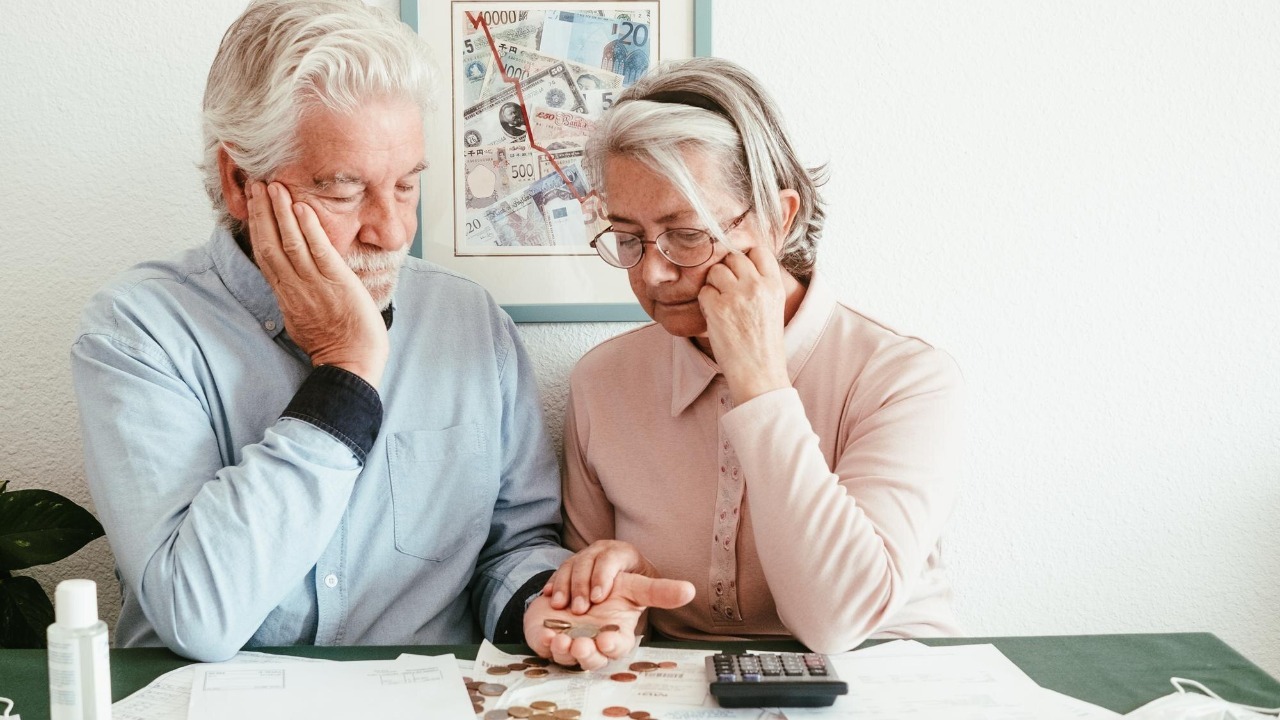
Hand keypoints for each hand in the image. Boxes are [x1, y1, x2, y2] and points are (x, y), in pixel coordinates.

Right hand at [247, 182, 388, 387]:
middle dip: (261, 212)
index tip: (253, 204)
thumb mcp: (303, 319)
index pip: (264, 254)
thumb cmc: (333, 345)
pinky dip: (308, 229)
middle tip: (256, 184)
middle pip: (269, 243)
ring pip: (289, 243)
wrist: (351, 364)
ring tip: (274, 186)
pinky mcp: (336, 283)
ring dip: (280, 212)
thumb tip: (292, 282)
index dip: (257, 227)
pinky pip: (318, 252)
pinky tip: (301, 209)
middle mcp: (293, 287)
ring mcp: (313, 284)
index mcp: (285, 295)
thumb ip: (296, 297)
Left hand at [524, 572, 694, 670]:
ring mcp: (571, 645)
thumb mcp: (634, 587)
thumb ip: (658, 592)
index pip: (616, 648)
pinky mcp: (550, 642)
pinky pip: (547, 649)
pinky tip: (547, 634)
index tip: (608, 639)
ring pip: (568, 657)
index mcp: (616, 637)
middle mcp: (594, 645)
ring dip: (566, 651)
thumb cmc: (610, 589)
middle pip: (592, 658)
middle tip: (582, 643)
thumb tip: (690, 589)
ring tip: (563, 639)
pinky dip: (547, 644)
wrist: (580, 586)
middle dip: (587, 654)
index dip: (612, 646)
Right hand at [543, 540, 655, 614]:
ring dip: (564, 589)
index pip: (611, 557)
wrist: (607, 595)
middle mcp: (599, 552)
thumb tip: (689, 591)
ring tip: (563, 609)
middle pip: (586, 562)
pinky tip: (551, 601)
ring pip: (568, 567)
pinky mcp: (563, 570)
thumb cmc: (625, 595)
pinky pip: (554, 576)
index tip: (599, 597)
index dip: (603, 575)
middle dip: (580, 586)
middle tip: (580, 609)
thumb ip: (663, 593)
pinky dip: (552, 589)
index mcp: (621, 553)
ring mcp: (579, 559)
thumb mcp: (644, 592)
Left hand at [697, 246, 789, 404]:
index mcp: (774, 285)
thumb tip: (740, 266)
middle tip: (727, 291)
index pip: (758, 251)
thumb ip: (761, 285)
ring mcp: (736, 295)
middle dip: (727, 271)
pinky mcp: (717, 308)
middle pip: (733, 257)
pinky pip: (704, 291)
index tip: (741, 271)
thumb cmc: (765, 346)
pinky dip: (705, 302)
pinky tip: (715, 316)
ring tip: (721, 304)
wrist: (759, 374)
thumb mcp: (774, 308)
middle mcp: (757, 285)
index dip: (746, 258)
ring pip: (716, 271)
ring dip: (713, 285)